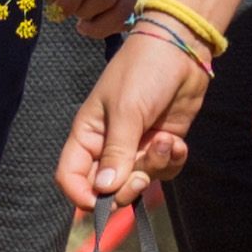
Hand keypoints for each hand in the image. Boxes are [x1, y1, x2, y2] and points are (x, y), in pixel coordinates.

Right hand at [60, 28, 210, 212]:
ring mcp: (136, 146)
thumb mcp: (126, 111)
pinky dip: (171, 161)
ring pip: (139, 181)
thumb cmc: (142, 72)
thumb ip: (117, 153)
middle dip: (126, 188)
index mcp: (87, 134)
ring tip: (164, 142)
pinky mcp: (160, 144)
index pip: (71, 176)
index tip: (99, 202)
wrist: (180, 49)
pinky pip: (163, 170)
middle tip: (141, 175)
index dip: (81, 195)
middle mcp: (108, 145)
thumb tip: (106, 191)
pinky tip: (177, 142)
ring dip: (154, 168)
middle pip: (107, 188)